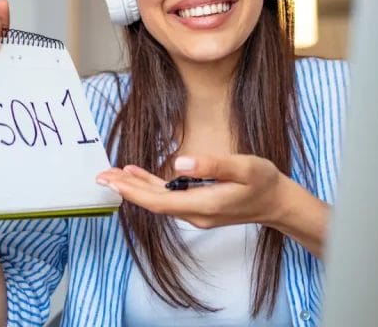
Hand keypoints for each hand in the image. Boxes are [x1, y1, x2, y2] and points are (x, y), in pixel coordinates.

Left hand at [96, 154, 287, 228]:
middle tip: (100, 176)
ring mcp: (196, 212)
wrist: (277, 203)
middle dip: (126, 190)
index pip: (159, 201)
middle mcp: (195, 214)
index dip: (134, 192)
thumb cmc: (264, 182)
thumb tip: (180, 163)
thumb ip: (213, 165)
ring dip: (135, 188)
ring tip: (112, 174)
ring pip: (158, 201)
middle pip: (153, 203)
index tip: (112, 181)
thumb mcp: (244, 167)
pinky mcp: (198, 206)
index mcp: (203, 205)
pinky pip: (168, 198)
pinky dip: (150, 187)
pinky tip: (137, 175)